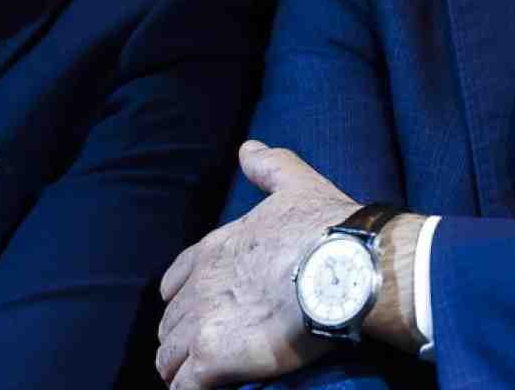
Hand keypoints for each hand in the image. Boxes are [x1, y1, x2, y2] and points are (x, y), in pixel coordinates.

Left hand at [154, 141, 354, 387]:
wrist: (345, 265)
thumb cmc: (326, 226)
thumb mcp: (294, 182)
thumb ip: (268, 166)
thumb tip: (248, 148)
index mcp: (212, 250)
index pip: (173, 284)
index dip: (185, 301)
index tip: (204, 314)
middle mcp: (198, 286)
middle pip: (169, 325)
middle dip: (182, 341)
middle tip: (207, 354)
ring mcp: (202, 323)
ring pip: (168, 359)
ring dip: (182, 371)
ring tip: (203, 380)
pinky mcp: (214, 358)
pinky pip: (183, 388)